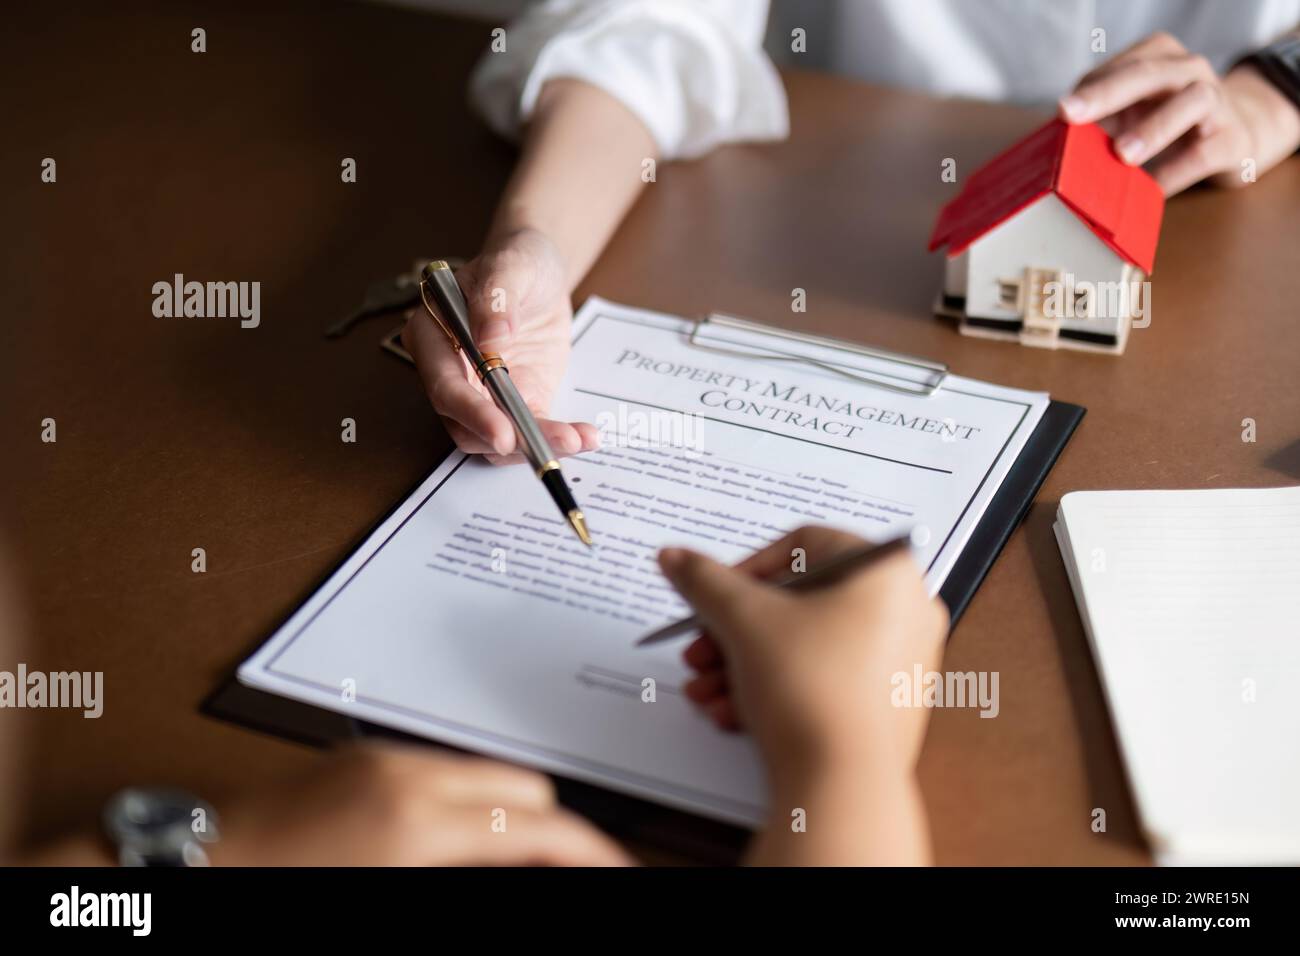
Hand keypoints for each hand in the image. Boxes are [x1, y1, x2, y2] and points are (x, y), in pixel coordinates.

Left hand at [209, 743, 631, 865]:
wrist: (199, 863)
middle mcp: (409, 775)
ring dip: (514, 812)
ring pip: (490, 773)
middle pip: (528, 789)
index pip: (540, 828)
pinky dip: (471, 798)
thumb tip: (528, 861)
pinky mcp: (366, 753)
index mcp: (418, 823)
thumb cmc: (282, 886)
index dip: (593, 852)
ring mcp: (387, 757)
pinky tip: (463, 834)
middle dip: (557, 830)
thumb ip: (480, 868)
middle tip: (567, 866)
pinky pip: (447, 767)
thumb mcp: (399, 892)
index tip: (616, 867)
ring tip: (515, 858)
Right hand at [402, 228, 598, 464]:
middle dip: (509, 440)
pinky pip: (528, 431)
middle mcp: (450, 373)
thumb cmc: (517, 262)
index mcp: (433, 336)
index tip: (502, 431)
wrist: (540, 273)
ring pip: (496, 440)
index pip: (444, 385)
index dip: (471, 412)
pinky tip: (583, 436)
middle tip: (551, 444)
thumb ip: (497, 297)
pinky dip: (555, 439)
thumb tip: (491, 338)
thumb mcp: (511, 266)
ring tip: (578, 438)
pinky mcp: (515, 402)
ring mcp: (481, 393)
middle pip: (465, 426)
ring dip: (536, 445)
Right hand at [658, 527, 948, 781]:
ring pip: (805, 646)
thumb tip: (676, 557)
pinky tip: (732, 712)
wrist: (843, 786)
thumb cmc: (814, 692)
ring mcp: (901, 663)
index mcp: (886, 573)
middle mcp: (905, 612)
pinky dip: (775, 690)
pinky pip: (822, 681)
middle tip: (701, 647)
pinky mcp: (886, 707)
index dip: (748, 568)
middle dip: (735, 629)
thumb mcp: (744, 621)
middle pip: (800, 602)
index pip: (805, 545)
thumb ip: (705, 581)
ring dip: (744, 664)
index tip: (715, 593)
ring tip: (707, 689)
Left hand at [1060, 32, 1299, 194]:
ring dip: (1152, 128)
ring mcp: (1216, 101)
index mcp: (1158, 57)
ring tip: (1122, 154)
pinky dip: (1175, 173)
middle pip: (1146, 75)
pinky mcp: (1232, 139)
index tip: (1061, 111)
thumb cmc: (1168, 120)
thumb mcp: (1133, 112)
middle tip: (1070, 114)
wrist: (1238, 133)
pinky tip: (1152, 191)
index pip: (1118, 67)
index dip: (1090, 88)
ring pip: (1189, 103)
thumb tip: (1051, 145)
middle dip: (1105, 95)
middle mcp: (1189, 70)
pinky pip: (1203, 154)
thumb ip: (1099, 121)